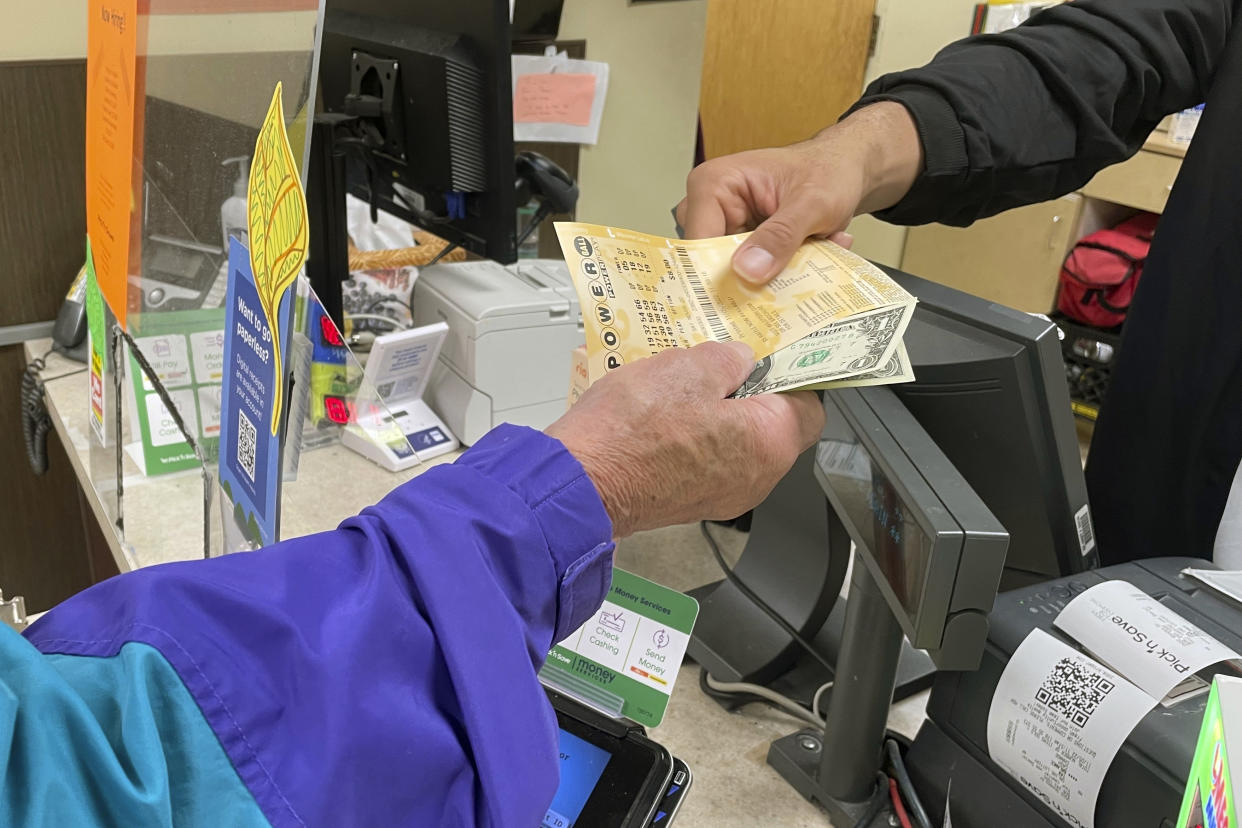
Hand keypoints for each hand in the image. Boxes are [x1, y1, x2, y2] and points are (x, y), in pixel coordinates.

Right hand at [546, 341, 824, 537]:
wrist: (581, 484)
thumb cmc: (632, 431)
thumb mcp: (689, 367)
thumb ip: (730, 359)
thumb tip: (740, 360)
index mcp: (769, 443)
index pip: (810, 404)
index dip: (792, 373)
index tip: (771, 355)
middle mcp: (756, 478)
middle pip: (773, 426)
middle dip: (749, 392)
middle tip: (718, 364)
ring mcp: (724, 496)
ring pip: (739, 444)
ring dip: (719, 414)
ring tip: (683, 387)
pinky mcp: (691, 503)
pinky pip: (710, 462)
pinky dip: (696, 437)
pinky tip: (665, 417)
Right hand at [675, 102, 922, 284]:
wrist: (844, 170)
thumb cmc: (827, 170)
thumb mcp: (812, 203)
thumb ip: (781, 235)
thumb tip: (747, 270)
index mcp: (712, 185)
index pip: (697, 242)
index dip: (716, 276)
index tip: (744, 301)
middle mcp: (709, 207)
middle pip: (707, 263)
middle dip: (748, 280)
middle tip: (785, 284)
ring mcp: (724, 228)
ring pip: (731, 274)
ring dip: (771, 277)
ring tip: (809, 259)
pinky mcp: (741, 246)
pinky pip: (749, 274)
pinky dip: (780, 274)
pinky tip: (810, 258)